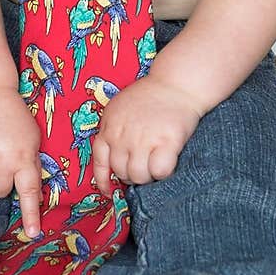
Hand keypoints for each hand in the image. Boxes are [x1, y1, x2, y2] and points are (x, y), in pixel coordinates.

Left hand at [91, 76, 204, 195]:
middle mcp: (123, 135)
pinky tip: (167, 162)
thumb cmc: (149, 97)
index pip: (100, 161)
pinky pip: (160, 171)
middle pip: (121, 173)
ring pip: (139, 176)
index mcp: (109, 127)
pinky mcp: (166, 142)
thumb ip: (112, 131)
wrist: (176, 84)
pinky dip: (163, 172)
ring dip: (148, 176)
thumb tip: (112, 162)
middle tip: (144, 166)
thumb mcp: (119, 109)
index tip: (108, 191)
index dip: (104, 180)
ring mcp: (143, 139)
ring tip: (155, 164)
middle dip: (132, 175)